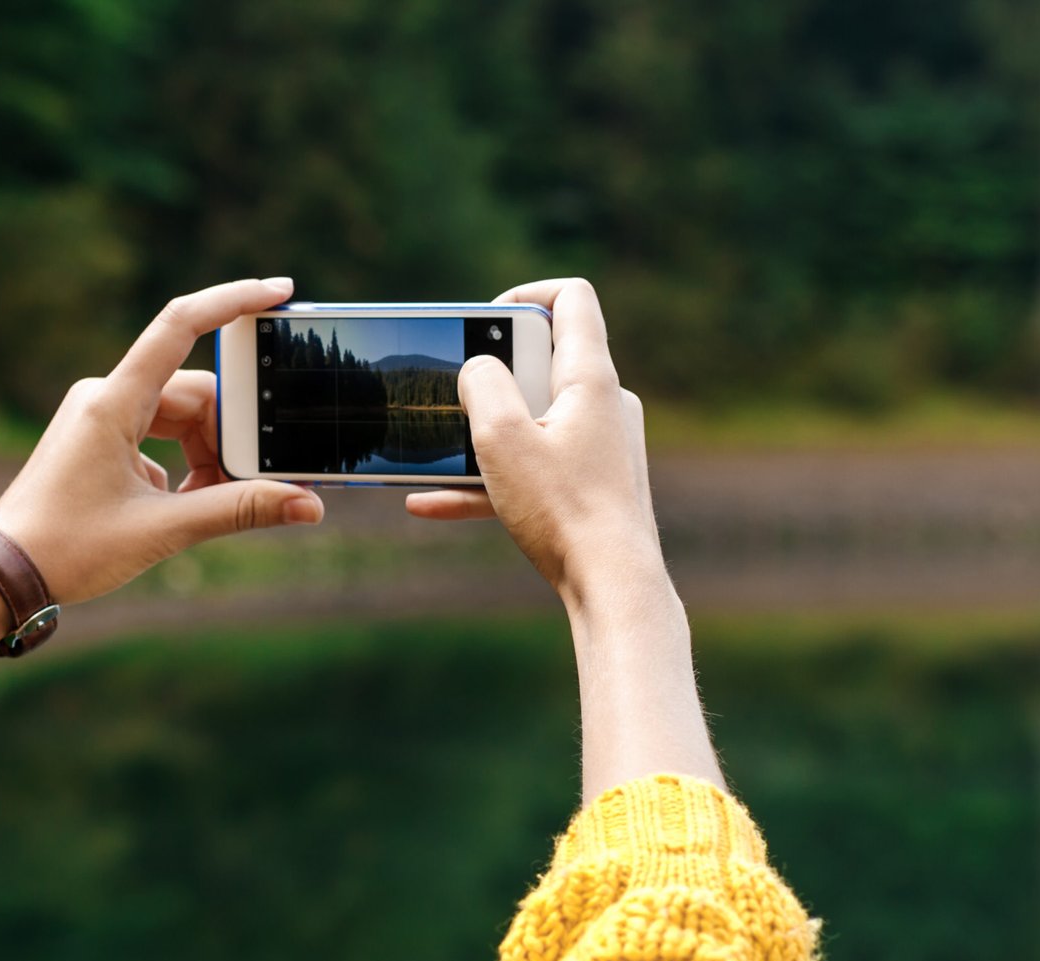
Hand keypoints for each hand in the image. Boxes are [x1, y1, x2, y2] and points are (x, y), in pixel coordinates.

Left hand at [0, 278, 324, 604]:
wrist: (4, 574)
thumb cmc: (68, 549)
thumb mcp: (164, 529)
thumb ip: (240, 510)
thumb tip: (309, 504)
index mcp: (112, 402)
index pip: (179, 326)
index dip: (232, 300)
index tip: (279, 291)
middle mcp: (105, 397)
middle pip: (196, 395)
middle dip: (232, 438)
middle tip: (262, 481)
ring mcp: (101, 418)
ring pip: (183, 420)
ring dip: (210, 458)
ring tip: (218, 504)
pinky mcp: (101, 440)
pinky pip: (162, 438)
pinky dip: (187, 469)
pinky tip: (189, 507)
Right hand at [406, 279, 662, 601]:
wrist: (612, 587)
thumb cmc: (563, 511)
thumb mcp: (501, 437)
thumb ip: (481, 384)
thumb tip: (476, 367)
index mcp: (591, 378)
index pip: (571, 298)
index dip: (524, 294)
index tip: (483, 319)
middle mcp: (604, 403)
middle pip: (543, 360)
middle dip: (489, 374)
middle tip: (453, 392)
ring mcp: (599, 445)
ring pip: (531, 420)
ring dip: (481, 432)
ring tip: (433, 448)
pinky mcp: (590, 484)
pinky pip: (531, 467)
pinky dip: (487, 479)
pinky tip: (428, 503)